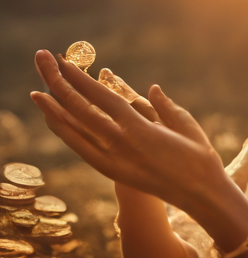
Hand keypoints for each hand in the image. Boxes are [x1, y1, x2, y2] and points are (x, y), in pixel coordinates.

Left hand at [31, 50, 224, 214]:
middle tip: (42, 60)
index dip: (79, 78)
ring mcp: (115, 161)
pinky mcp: (115, 174)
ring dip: (54, 110)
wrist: (201, 196)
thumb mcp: (188, 126)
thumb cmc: (200, 159)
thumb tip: (152, 89)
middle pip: (80, 110)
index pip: (101, 98)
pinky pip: (83, 150)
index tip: (62, 61)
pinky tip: (55, 122)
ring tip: (37, 93)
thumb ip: (166, 107)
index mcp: (141, 129)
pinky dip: (67, 134)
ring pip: (76, 132)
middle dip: (58, 83)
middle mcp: (122, 144)